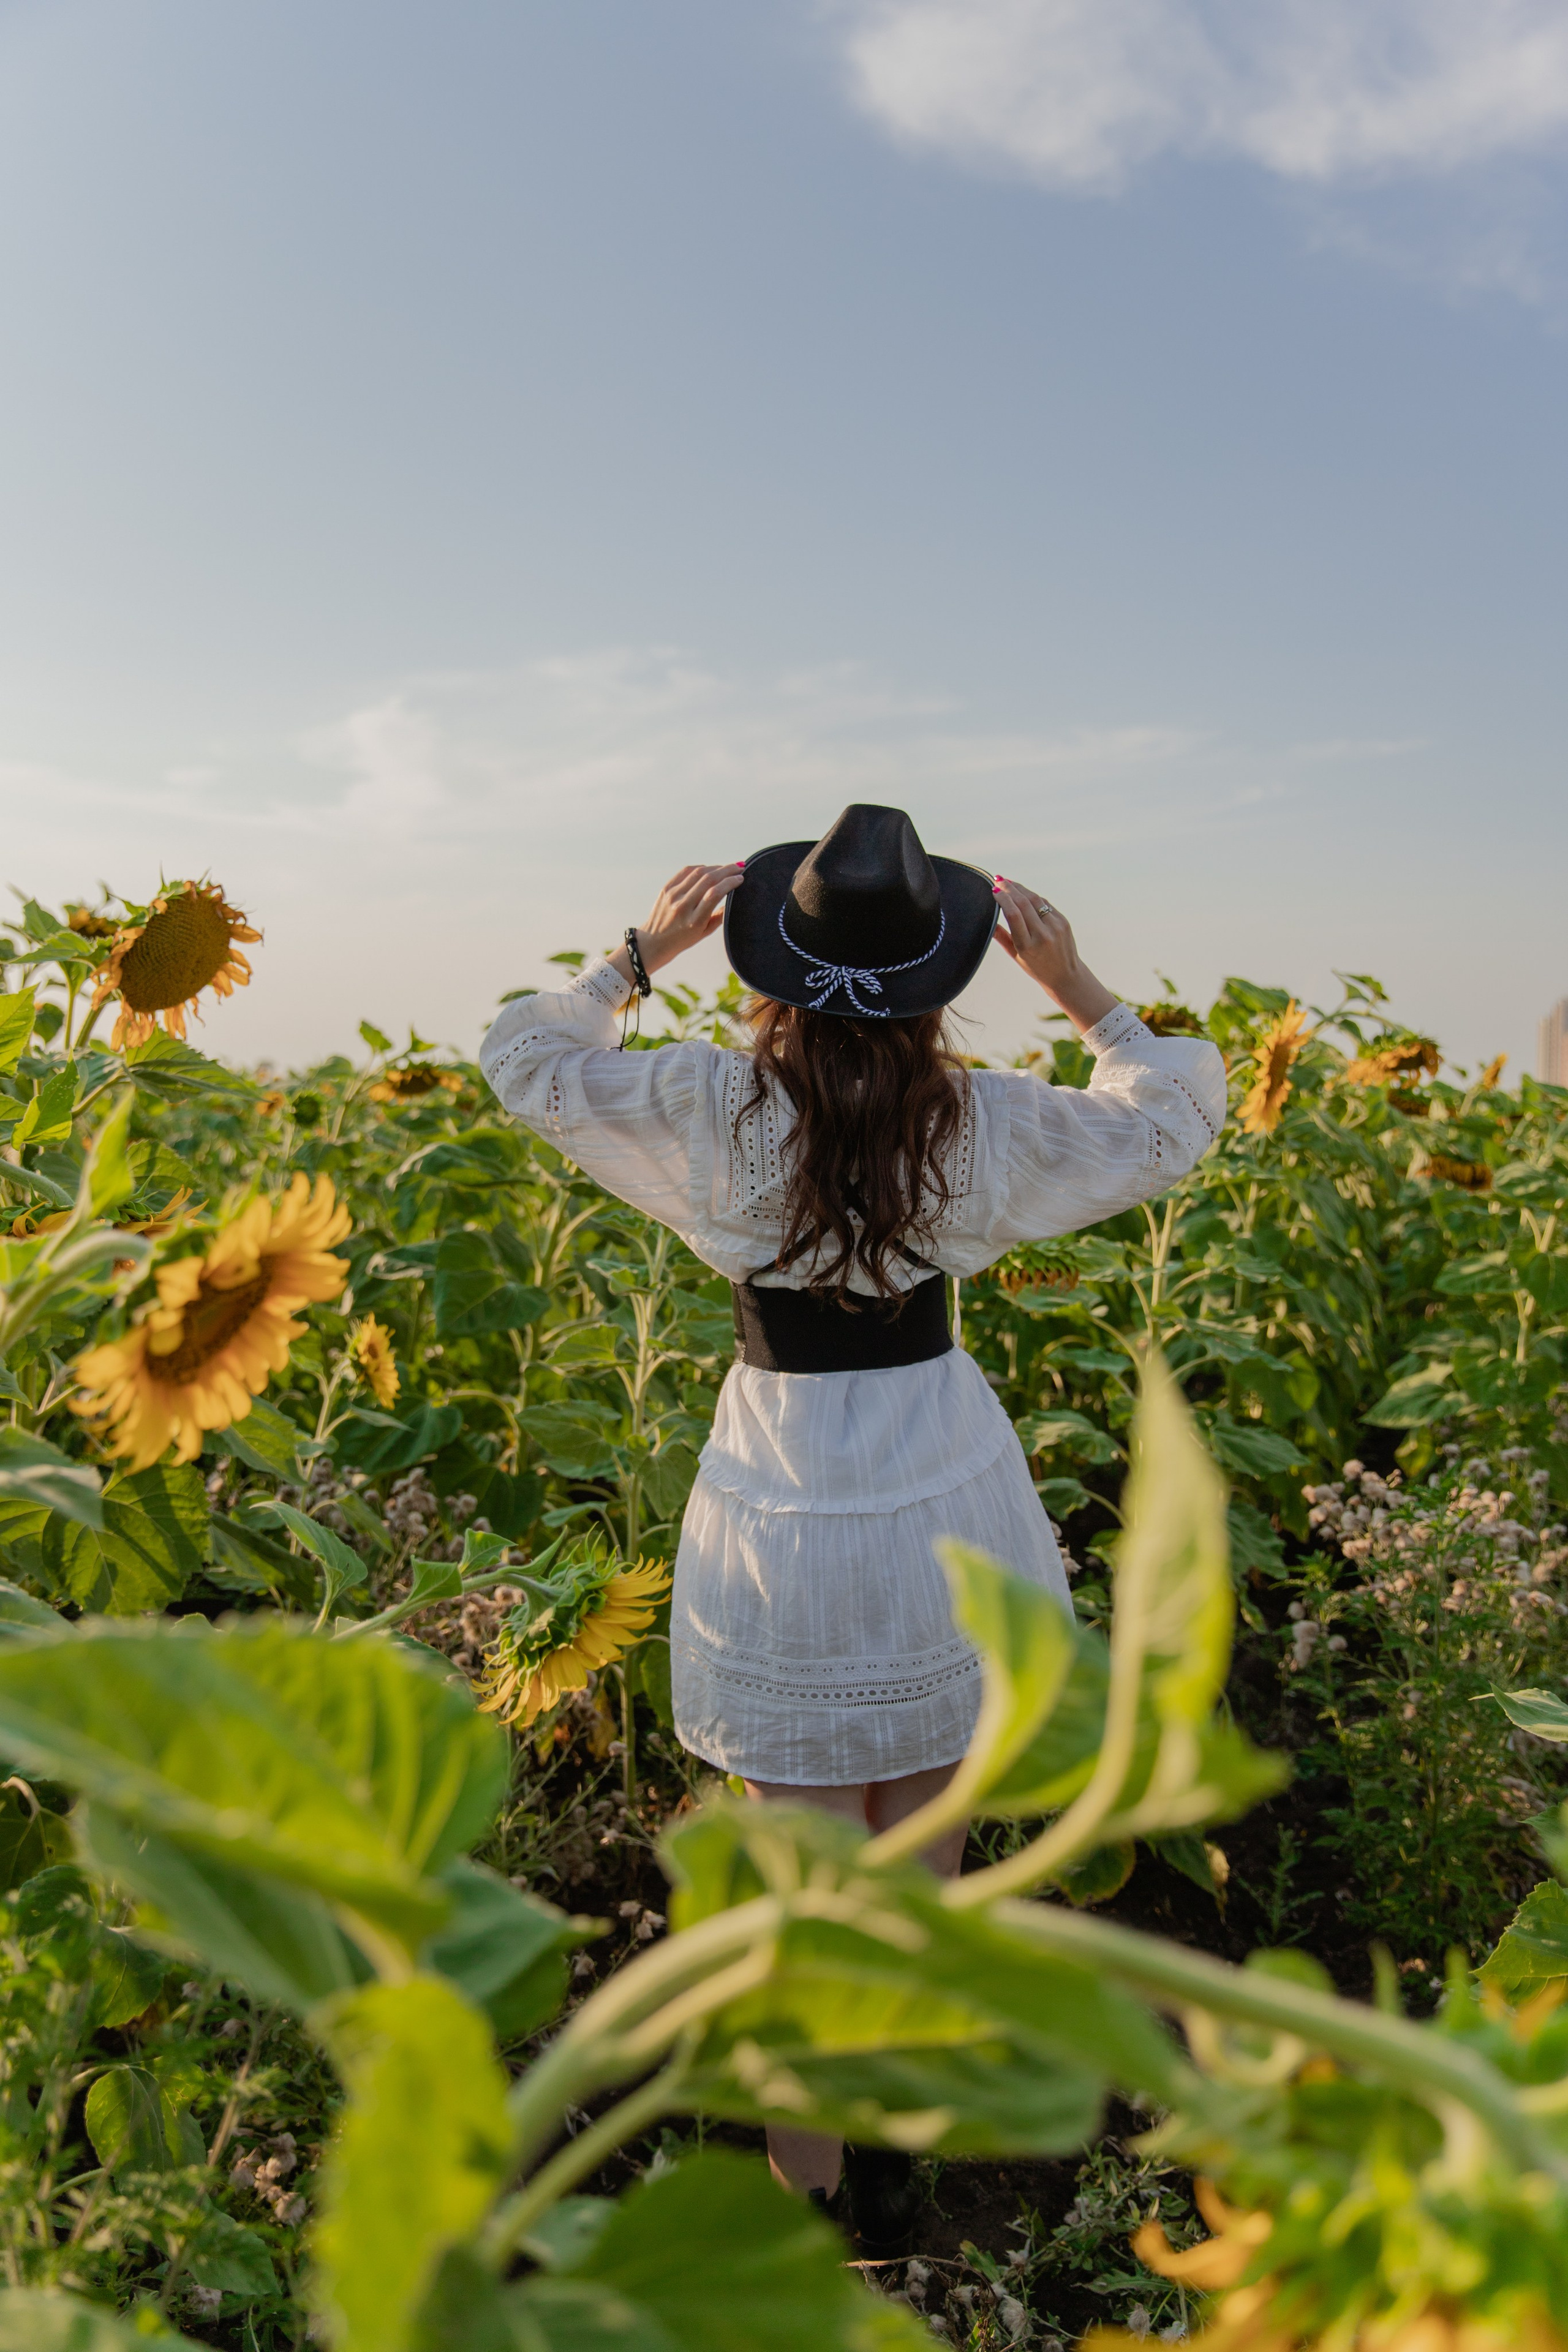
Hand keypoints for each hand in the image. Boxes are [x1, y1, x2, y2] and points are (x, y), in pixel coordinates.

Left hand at [610, 863, 745, 985]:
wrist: (653, 942)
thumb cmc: (682, 940)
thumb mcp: (704, 933)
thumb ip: (719, 916)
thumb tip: (733, 897)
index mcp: (694, 921)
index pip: (715, 894)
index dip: (730, 882)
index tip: (741, 878)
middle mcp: (682, 906)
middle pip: (708, 879)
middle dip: (726, 870)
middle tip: (739, 867)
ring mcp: (672, 896)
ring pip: (698, 872)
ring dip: (715, 867)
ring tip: (726, 868)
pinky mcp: (666, 889)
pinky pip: (686, 872)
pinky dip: (700, 868)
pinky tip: (709, 869)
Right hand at [991, 877, 1117, 1034]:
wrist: (1066, 975)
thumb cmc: (1036, 967)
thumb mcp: (1016, 956)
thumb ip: (1001, 937)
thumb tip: (987, 919)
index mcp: (1027, 946)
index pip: (1013, 915)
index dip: (1003, 899)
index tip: (993, 890)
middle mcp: (1042, 935)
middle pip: (1024, 903)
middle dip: (1009, 888)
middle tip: (998, 879)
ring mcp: (1055, 927)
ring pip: (1035, 899)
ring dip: (1021, 889)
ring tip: (1009, 883)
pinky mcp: (1063, 922)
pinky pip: (1045, 904)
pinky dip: (1033, 896)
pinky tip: (1024, 893)